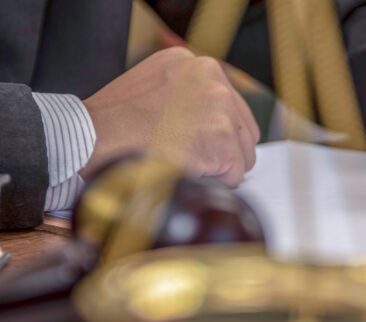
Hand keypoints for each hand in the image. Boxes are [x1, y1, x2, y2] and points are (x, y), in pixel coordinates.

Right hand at [81, 47, 259, 185]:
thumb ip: (184, 99)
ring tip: (182, 164)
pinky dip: (213, 184)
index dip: (215, 133)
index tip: (197, 144)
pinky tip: (184, 173)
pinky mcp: (222, 137)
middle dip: (223, 151)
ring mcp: (220, 106)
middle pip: (243, 129)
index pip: (230, 105)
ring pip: (242, 154)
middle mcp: (212, 77)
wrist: (91, 139)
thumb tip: (208, 126)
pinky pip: (234, 175)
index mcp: (194, 64)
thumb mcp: (150, 89)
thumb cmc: (110, 124)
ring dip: (218, 168)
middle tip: (191, 161)